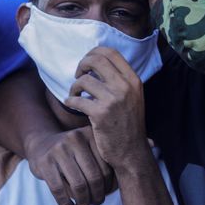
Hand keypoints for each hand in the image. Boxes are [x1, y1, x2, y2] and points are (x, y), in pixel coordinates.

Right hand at [24, 126, 114, 204]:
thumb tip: (114, 190)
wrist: (41, 144)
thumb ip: (102, 164)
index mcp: (91, 135)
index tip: (106, 195)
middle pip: (94, 177)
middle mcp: (76, 138)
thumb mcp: (88, 149)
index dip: (109, 187)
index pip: (107, 168)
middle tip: (96, 204)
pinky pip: (59, 190)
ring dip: (83, 203)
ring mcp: (58, 149)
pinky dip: (66, 204)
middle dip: (97, 197)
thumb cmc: (73, 152)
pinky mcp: (44, 162)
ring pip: (78, 185)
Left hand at [65, 47, 149, 170]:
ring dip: (74, 86)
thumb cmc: (128, 123)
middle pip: (96, 60)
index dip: (94, 52)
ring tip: (75, 94)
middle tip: (79, 75)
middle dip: (82, 64)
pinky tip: (71, 103)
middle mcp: (125, 87)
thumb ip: (120, 80)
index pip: (111, 52)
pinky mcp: (100, 114)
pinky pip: (77, 100)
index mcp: (133, 80)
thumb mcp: (133, 97)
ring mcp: (113, 100)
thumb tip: (97, 61)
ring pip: (84, 80)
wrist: (132, 151)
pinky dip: (70, 100)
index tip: (87, 63)